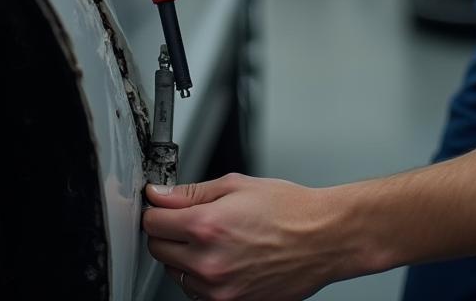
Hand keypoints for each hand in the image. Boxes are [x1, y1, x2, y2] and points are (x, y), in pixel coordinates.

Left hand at [143, 174, 344, 300]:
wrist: (323, 239)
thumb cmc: (288, 209)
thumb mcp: (236, 185)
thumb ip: (191, 192)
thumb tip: (160, 195)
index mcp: (207, 227)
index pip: (153, 222)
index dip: (156, 208)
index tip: (161, 204)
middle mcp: (208, 263)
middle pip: (158, 250)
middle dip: (166, 231)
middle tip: (187, 217)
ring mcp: (219, 290)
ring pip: (175, 273)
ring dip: (183, 254)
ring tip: (213, 236)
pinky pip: (197, 291)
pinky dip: (200, 274)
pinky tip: (223, 256)